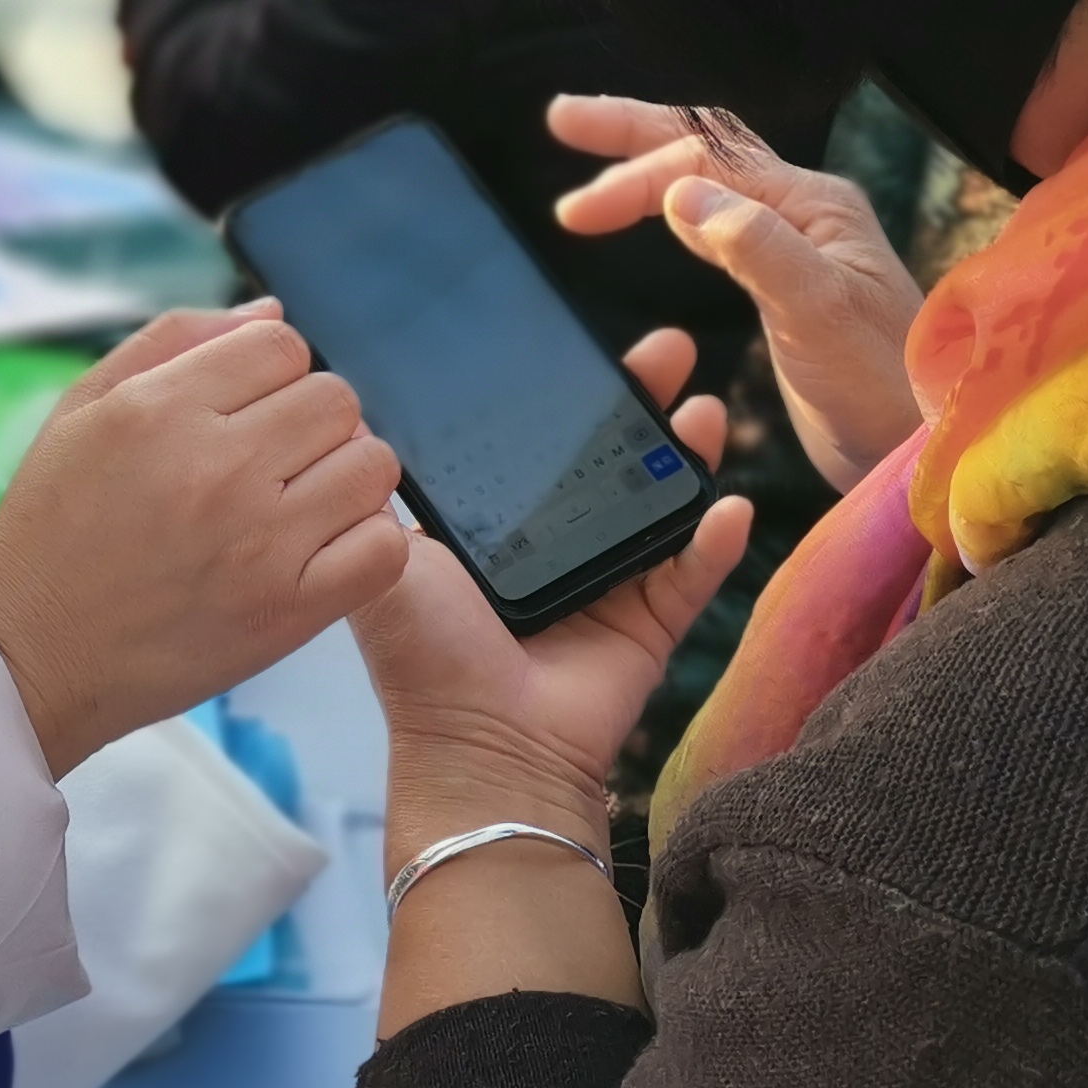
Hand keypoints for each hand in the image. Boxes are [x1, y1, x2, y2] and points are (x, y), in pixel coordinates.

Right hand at [0, 302, 407, 773]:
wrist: (30, 659)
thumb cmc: (49, 535)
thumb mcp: (79, 411)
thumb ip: (173, 342)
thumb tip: (271, 313)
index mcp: (161, 408)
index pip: (283, 344)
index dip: (275, 370)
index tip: (251, 408)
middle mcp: (217, 466)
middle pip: (336, 399)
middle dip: (311, 421)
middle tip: (273, 461)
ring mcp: (260, 541)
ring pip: (370, 465)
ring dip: (345, 476)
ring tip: (299, 503)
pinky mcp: (288, 610)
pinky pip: (383, 548)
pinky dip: (368, 543)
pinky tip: (321, 550)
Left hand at [350, 329, 753, 844]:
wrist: (477, 747)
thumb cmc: (426, 657)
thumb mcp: (392, 558)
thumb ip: (384, 493)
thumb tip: (356, 416)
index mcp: (499, 526)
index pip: (541, 441)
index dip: (568, 391)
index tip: (586, 340)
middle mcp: (559, 545)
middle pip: (614, 458)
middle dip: (643, 401)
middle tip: (668, 349)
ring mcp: (613, 583)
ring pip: (665, 505)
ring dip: (691, 456)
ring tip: (706, 411)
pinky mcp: (651, 625)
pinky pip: (694, 575)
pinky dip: (717, 543)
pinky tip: (731, 507)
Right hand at [549, 93, 927, 491]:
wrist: (925, 448)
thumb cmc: (885, 386)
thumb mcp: (820, 311)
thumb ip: (756, 246)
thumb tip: (681, 191)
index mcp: (811, 205)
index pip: (707, 159)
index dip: (634, 171)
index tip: (573, 212)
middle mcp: (803, 214)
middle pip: (707, 147)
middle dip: (633, 133)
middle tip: (562, 119)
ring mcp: (796, 250)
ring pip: (712, 182)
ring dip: (650, 168)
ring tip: (593, 170)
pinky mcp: (786, 290)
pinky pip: (720, 224)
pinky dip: (674, 209)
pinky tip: (654, 218)